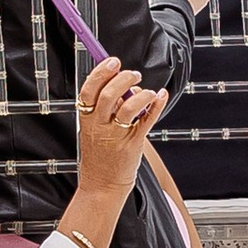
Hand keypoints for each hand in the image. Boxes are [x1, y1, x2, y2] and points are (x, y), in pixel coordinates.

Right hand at [67, 54, 165, 234]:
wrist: (102, 185)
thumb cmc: (101, 154)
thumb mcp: (95, 129)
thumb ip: (107, 108)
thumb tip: (125, 84)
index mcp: (87, 119)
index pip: (88, 90)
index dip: (100, 73)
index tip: (111, 62)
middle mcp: (99, 126)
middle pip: (109, 94)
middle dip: (123, 79)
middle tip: (134, 74)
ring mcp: (116, 136)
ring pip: (128, 107)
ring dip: (141, 93)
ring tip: (147, 91)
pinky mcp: (132, 144)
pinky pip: (147, 120)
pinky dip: (156, 104)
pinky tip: (161, 95)